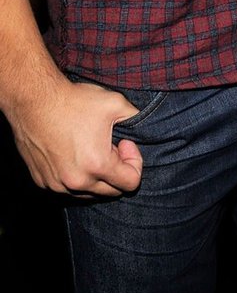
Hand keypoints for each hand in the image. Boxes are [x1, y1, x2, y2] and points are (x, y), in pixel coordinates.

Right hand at [10, 78, 143, 197]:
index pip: (131, 183)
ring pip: (89, 193)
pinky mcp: (42, 181)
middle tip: (109, 145)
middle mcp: (76, 181)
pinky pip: (67, 189)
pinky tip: (73, 153)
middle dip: (117, 170)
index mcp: (97, 166)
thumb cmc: (73, 101)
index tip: (124, 143)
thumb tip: (147, 130)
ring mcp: (56, 184)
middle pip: (111, 191)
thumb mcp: (115, 103)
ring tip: (91, 148)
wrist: (33, 100)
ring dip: (96, 176)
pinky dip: (76, 176)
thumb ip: (137, 119)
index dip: (134, 162)